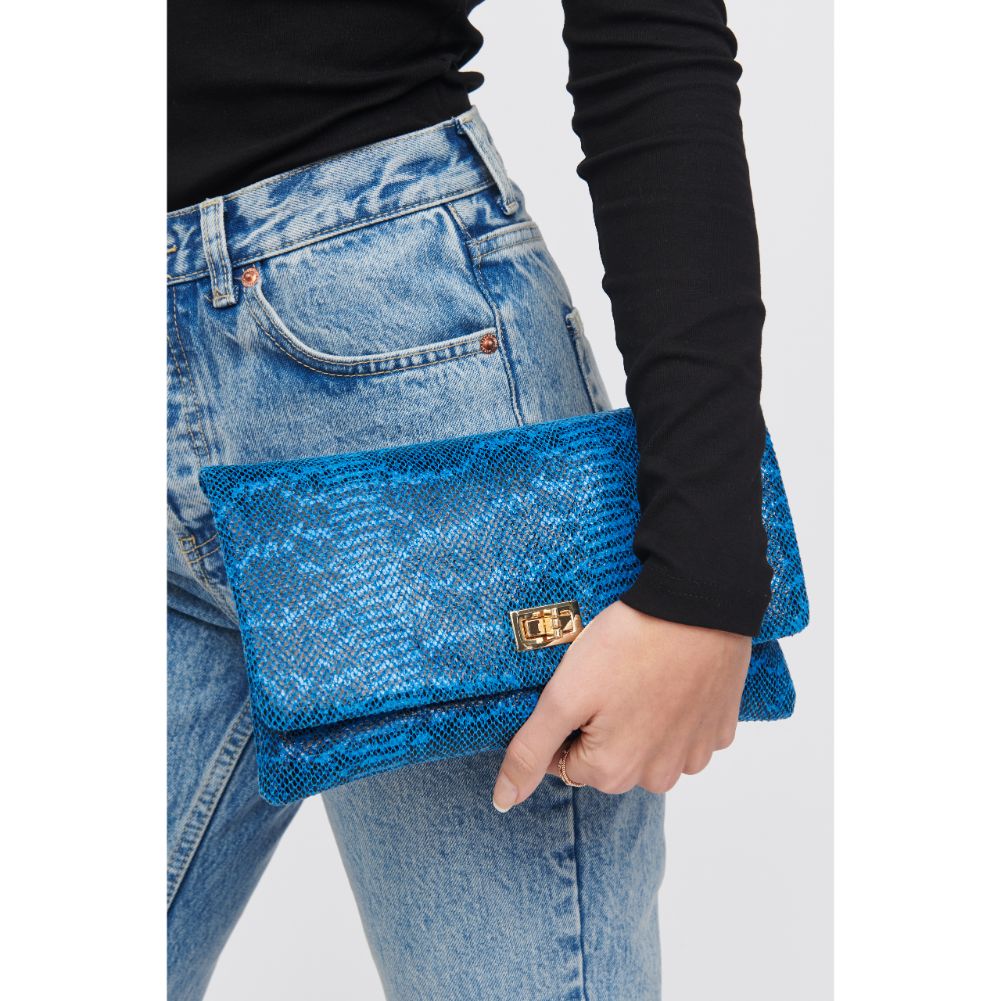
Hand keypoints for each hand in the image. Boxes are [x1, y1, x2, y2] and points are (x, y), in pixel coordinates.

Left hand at [491, 600, 750, 810]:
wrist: (697, 606)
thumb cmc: (627, 646)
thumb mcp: (564, 696)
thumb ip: (530, 752)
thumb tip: (504, 802)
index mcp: (613, 773)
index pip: (565, 758)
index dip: (567, 719)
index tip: (582, 686)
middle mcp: (657, 778)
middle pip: (608, 757)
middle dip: (602, 722)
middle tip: (612, 675)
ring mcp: (694, 756)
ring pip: (648, 746)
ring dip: (640, 718)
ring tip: (642, 672)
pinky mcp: (719, 731)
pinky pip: (685, 731)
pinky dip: (676, 709)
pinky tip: (672, 676)